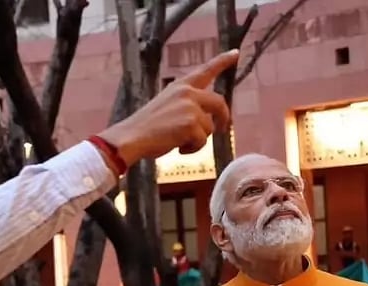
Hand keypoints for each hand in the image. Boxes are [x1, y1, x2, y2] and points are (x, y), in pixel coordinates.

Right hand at [101, 50, 238, 164]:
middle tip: (223, 129)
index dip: (222, 61)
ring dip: (198, 140)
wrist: (131, 137)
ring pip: (209, 127)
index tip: (235, 53)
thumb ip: (187, 106)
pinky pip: (202, 141)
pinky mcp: (191, 123)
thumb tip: (209, 120)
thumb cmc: (147, 128)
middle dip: (224, 118)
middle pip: (219, 102)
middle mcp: (187, 92)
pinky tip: (178, 149)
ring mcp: (190, 107)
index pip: (205, 70)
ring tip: (179, 143)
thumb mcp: (167, 106)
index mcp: (180, 86)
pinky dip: (193, 149)